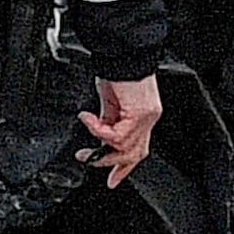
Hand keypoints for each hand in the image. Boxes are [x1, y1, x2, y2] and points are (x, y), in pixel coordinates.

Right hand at [83, 74, 159, 188]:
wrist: (122, 52)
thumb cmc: (115, 68)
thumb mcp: (109, 100)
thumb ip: (108, 121)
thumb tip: (100, 138)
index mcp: (142, 116)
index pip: (138, 149)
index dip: (125, 168)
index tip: (112, 180)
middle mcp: (148, 118)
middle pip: (135, 154)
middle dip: (111, 164)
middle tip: (87, 159)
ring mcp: (147, 117)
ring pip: (125, 149)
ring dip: (100, 149)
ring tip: (85, 139)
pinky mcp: (141, 113)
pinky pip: (116, 135)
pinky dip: (98, 130)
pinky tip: (88, 118)